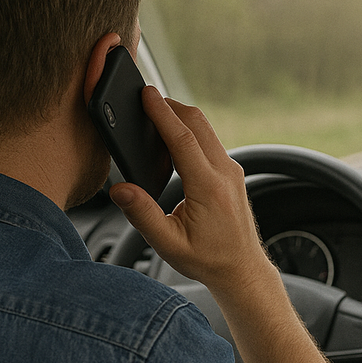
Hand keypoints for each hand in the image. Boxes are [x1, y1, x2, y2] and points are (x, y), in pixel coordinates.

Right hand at [109, 87, 346, 362]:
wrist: (241, 269)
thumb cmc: (206, 260)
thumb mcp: (168, 245)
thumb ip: (143, 215)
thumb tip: (119, 189)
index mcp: (208, 188)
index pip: (183, 139)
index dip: (162, 113)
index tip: (146, 93)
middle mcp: (225, 173)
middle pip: (196, 123)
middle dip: (169, 106)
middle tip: (144, 97)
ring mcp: (231, 171)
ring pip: (204, 129)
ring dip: (179, 118)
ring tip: (152, 115)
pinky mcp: (231, 173)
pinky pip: (208, 142)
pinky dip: (188, 132)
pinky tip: (170, 141)